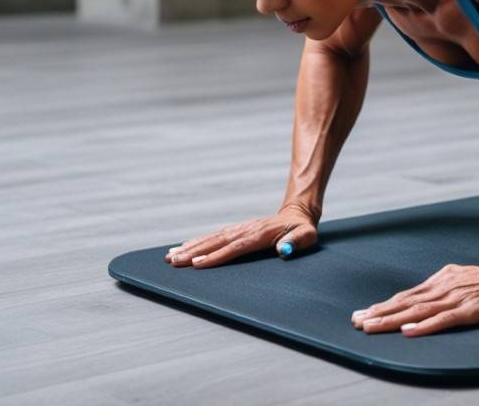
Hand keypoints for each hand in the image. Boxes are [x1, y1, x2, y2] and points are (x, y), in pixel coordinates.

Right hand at [164, 203, 317, 267]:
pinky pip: (215, 235)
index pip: (236, 246)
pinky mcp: (237, 229)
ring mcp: (240, 228)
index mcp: (262, 234)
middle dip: (194, 252)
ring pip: (212, 238)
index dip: (217, 256)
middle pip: (217, 241)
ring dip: (191, 247)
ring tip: (170, 256)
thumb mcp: (307, 236)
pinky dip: (198, 241)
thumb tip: (284, 250)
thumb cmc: (303, 230)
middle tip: (173, 262)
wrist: (297, 214)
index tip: (197, 264)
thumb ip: (296, 242)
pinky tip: (183, 246)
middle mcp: (247, 229)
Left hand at [351, 262, 478, 336]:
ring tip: (371, 326)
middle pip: (405, 303)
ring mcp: (454, 299)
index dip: (383, 306)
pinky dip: (424, 326)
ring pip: (417, 311)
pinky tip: (408, 332)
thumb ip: (438, 288)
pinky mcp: (468, 311)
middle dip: (378, 313)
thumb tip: (417, 297)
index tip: (362, 314)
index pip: (405, 296)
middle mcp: (441, 289)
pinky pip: (443, 320)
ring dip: (392, 320)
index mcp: (439, 282)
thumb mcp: (458, 279)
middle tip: (356, 321)